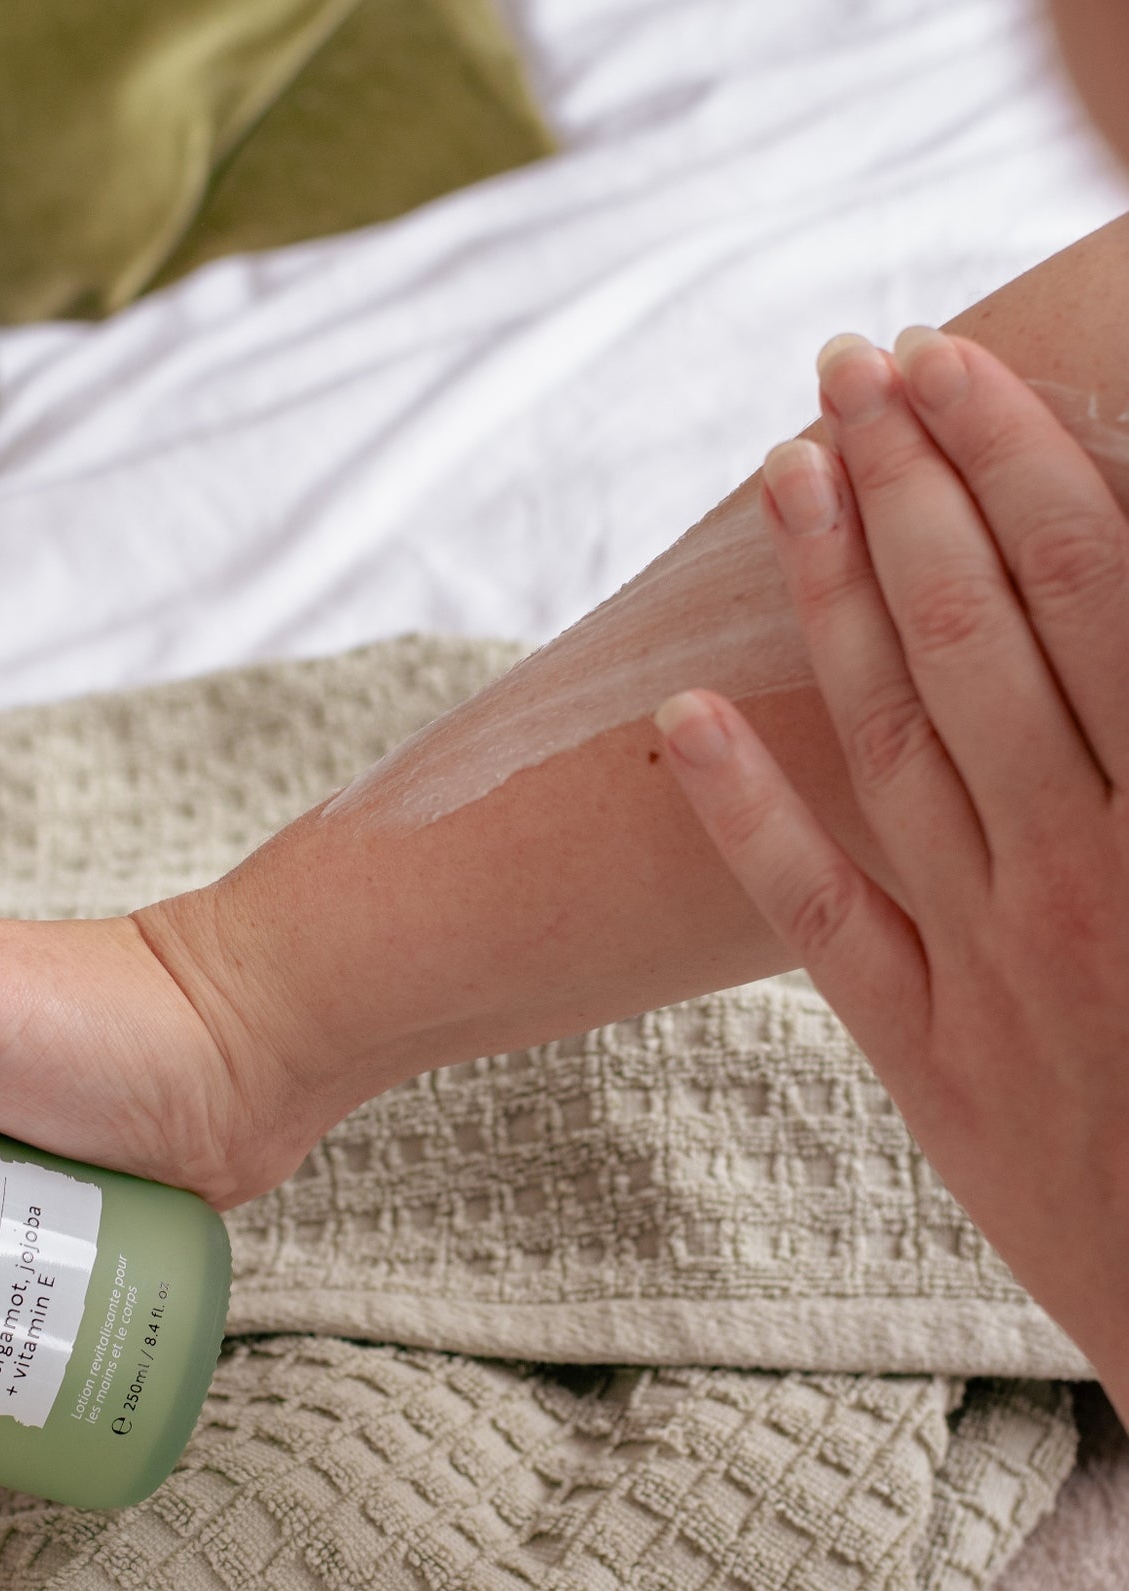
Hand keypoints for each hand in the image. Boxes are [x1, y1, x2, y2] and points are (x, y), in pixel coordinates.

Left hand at [655, 327, 1128, 1422]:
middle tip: (852, 362)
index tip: (949, 368)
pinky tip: (680, 715)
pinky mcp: (924, 1053)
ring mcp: (994, 964)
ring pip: (896, 740)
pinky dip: (747, 812)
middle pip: (989, 637)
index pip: (1104, 595)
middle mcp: (1093, 874)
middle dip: (917, 486)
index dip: (1020, 467)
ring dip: (832, 596)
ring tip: (783, 469)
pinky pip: (817, 912)